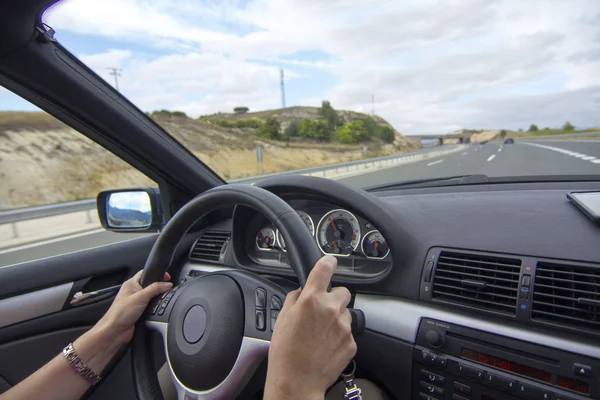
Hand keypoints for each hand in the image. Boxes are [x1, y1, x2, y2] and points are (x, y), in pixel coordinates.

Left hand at [94, 270, 171, 345]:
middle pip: (150, 285)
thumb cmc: (119, 313)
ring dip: (156, 299)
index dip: (157, 273)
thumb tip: (166, 284)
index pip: (146, 273)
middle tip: (166, 289)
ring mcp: (136, 302)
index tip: (167, 277)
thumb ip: (155, 289)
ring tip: (160, 300)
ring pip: (151, 296)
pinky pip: (150, 306)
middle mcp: (133, 292)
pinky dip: (154, 308)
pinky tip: (156, 310)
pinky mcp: (139, 311)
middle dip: (158, 287)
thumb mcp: (140, 297)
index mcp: (131, 284)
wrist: (115, 331)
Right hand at [264, 256, 355, 399]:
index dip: (328, 262)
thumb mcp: (282, 318)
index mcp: (311, 300)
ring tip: (321, 334)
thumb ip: (295, 298)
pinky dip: (339, 336)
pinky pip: (348, 332)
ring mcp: (343, 326)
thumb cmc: (285, 353)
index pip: (325, 269)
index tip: (330, 261)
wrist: (297, 381)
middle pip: (342, 292)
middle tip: (321, 312)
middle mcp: (331, 309)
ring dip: (336, 318)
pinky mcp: (351, 342)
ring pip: (345, 313)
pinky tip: (326, 346)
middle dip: (333, 298)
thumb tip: (302, 291)